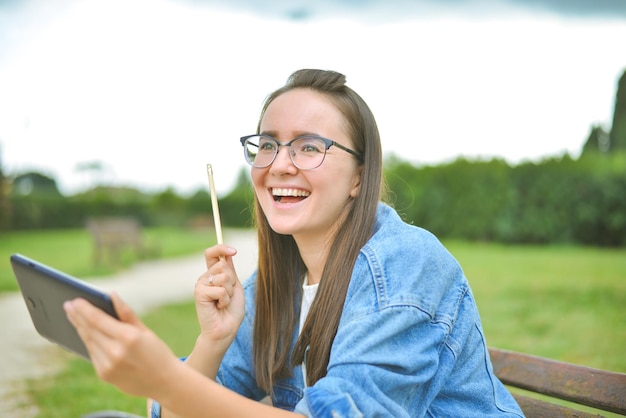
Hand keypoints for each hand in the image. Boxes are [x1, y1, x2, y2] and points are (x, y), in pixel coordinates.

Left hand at [64, 292, 179, 397]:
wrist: (164, 382)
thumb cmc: (157, 352)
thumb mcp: (145, 330)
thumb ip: (126, 313)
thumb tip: (112, 295)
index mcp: (128, 337)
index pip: (98, 319)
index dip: (84, 309)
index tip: (74, 300)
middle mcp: (115, 352)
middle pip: (89, 330)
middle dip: (77, 316)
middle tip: (68, 305)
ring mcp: (108, 365)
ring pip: (88, 342)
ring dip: (79, 328)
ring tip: (73, 317)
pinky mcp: (104, 374)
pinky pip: (92, 354)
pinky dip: (88, 341)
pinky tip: (84, 333)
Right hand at [195, 244, 244, 351]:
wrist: (226, 329)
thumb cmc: (231, 310)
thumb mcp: (234, 286)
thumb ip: (230, 271)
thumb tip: (227, 254)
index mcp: (213, 274)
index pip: (212, 253)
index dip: (221, 248)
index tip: (234, 251)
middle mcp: (205, 277)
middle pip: (223, 265)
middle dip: (232, 281)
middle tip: (227, 295)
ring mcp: (201, 284)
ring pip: (223, 277)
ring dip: (229, 292)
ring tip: (223, 302)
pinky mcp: (199, 293)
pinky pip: (220, 290)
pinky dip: (225, 300)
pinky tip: (219, 307)